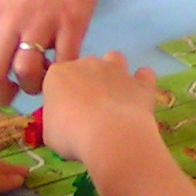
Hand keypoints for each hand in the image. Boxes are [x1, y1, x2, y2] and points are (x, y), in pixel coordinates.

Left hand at [0, 0, 107, 141]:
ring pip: (27, 74)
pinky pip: (64, 63)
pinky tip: (66, 64)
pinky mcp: (71, 23)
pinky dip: (64, 72)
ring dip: (34, 86)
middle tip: (13, 96)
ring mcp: (41, 24)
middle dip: (2, 97)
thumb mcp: (6, 7)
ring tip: (43, 77)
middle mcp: (9, 24)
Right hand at [40, 51, 162, 165]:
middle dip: (87, 84)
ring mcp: (116, 69)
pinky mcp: (140, 82)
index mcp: (59, 74)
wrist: (109, 136)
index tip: (65, 114)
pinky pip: (144, 75)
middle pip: (85, 68)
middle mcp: (87, 63)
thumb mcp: (50, 133)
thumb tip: (63, 121)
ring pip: (115, 60)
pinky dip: (142, 83)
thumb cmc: (70, 134)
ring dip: (114, 73)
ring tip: (114, 97)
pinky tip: (139, 97)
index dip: (61, 95)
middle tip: (89, 112)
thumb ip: (56, 120)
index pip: (57, 78)